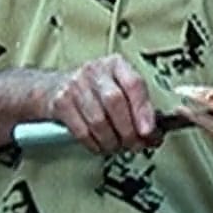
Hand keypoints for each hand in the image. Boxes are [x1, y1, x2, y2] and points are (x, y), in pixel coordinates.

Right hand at [43, 54, 157, 153]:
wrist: (55, 88)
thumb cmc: (96, 90)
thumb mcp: (119, 88)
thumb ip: (139, 106)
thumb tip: (156, 133)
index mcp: (116, 65)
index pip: (134, 84)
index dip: (143, 110)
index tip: (149, 131)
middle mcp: (96, 71)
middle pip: (115, 103)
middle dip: (128, 130)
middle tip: (136, 144)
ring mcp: (76, 86)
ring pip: (98, 120)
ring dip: (112, 141)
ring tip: (119, 147)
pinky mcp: (61, 104)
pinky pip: (82, 131)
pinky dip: (95, 144)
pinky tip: (102, 146)